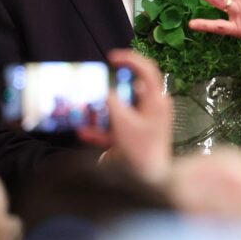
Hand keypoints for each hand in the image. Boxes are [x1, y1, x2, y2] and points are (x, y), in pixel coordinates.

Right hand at [81, 49, 172, 182]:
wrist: (147, 181)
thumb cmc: (141, 152)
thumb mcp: (123, 123)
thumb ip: (113, 103)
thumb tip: (106, 91)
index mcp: (156, 101)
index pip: (147, 70)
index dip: (130, 59)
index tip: (112, 58)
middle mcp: (152, 109)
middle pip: (129, 90)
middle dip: (108, 91)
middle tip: (93, 89)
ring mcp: (143, 122)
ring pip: (119, 109)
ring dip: (101, 112)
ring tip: (84, 112)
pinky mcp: (134, 135)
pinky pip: (116, 127)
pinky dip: (101, 129)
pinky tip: (84, 132)